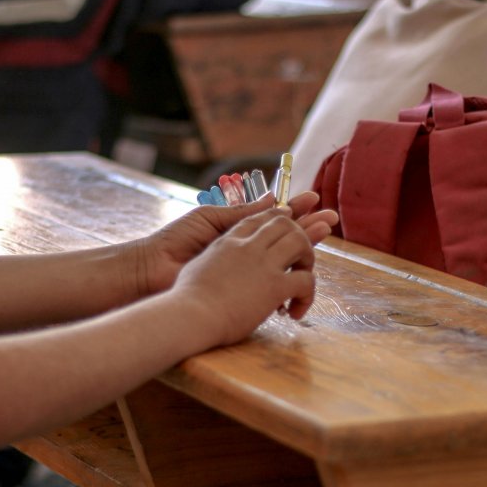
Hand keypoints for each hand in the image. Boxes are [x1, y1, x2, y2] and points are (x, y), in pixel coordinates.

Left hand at [136, 190, 336, 296]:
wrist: (155, 269)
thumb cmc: (178, 240)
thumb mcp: (212, 218)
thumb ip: (244, 213)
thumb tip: (274, 198)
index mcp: (239, 229)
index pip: (275, 217)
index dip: (296, 209)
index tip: (314, 199)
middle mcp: (248, 249)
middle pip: (287, 236)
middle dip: (309, 226)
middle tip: (331, 218)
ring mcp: (248, 269)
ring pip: (284, 256)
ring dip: (306, 243)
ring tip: (325, 231)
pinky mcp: (245, 288)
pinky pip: (272, 281)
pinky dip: (290, 273)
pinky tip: (305, 262)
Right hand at [171, 206, 326, 345]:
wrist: (189, 314)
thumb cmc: (185, 298)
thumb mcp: (197, 265)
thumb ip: (212, 257)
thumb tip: (215, 260)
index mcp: (229, 241)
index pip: (259, 218)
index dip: (277, 218)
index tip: (288, 225)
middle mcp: (248, 246)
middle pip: (284, 222)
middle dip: (300, 233)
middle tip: (301, 257)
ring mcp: (263, 264)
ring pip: (300, 242)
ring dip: (308, 258)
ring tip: (302, 279)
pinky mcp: (275, 286)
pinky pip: (306, 280)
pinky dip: (308, 295)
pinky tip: (296, 309)